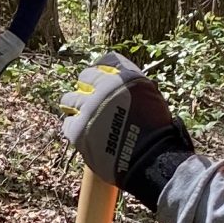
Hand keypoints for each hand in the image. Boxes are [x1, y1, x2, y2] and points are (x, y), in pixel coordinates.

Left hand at [59, 54, 194, 208]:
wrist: (151, 160)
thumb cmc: (155, 131)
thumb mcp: (151, 97)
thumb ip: (132, 84)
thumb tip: (117, 79)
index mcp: (126, 77)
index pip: (106, 62)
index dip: (102, 71)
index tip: (100, 79)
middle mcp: (105, 88)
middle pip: (84, 77)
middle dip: (87, 87)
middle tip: (90, 99)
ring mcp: (90, 108)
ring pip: (69, 99)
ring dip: (76, 106)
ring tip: (84, 116)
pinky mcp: (79, 130)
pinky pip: (67, 123)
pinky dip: (74, 127)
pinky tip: (83, 132)